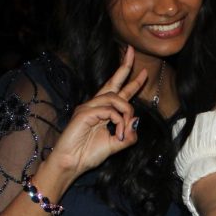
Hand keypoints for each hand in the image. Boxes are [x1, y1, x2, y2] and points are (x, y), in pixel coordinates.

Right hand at [42, 47, 147, 179]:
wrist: (71, 165)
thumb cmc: (87, 155)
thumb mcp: (115, 145)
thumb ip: (128, 135)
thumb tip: (136, 121)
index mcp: (102, 112)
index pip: (119, 92)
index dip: (132, 82)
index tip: (144, 72)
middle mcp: (94, 106)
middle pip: (112, 82)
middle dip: (124, 66)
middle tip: (131, 51)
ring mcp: (88, 108)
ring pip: (114, 98)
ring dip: (125, 113)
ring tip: (124, 131)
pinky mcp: (84, 113)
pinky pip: (108, 110)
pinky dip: (118, 121)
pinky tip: (117, 134)